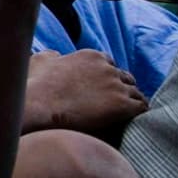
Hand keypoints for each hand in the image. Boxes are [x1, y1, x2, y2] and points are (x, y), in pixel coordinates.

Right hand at [23, 49, 147, 136]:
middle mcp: (107, 68)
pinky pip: (141, 107)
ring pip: (136, 93)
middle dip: (122, 89)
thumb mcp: (41, 60)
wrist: (39, 105)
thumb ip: (52, 55)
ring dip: (131, 103)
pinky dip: (138, 113)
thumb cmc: (37, 85)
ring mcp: (116, 85)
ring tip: (126, 116)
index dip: (107, 78)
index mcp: (92, 56)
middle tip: (115, 104)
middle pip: (126, 78)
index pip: (110, 65)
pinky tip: (131, 121)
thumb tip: (55, 55)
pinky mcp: (122, 104)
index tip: (102, 90)